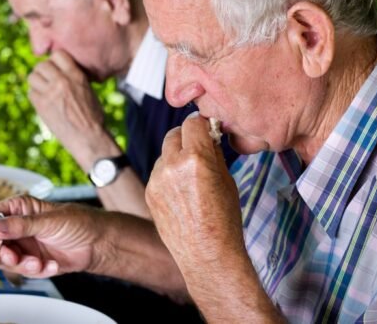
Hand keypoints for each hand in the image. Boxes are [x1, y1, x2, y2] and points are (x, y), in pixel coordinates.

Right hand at [0, 196, 104, 277]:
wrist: (98, 243)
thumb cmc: (79, 222)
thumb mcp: (49, 221)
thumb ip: (21, 226)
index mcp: (21, 209)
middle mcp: (19, 227)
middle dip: (2, 254)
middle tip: (13, 257)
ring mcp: (26, 245)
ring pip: (8, 260)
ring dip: (22, 265)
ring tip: (38, 263)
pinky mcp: (34, 261)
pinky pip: (25, 271)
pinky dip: (38, 271)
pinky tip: (52, 265)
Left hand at [28, 51, 116, 168]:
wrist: (89, 138)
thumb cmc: (93, 117)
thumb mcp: (89, 91)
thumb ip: (74, 79)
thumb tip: (60, 72)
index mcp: (76, 75)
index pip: (58, 54)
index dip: (55, 61)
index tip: (56, 69)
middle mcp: (62, 81)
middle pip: (41, 65)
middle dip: (43, 72)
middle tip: (48, 82)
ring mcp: (50, 93)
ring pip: (32, 77)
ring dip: (37, 83)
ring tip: (44, 91)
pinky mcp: (41, 105)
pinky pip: (31, 93)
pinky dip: (35, 96)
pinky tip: (44, 103)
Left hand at [145, 115, 243, 278]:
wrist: (206, 253)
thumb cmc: (224, 219)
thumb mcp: (227, 179)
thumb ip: (213, 154)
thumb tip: (208, 137)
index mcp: (196, 158)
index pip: (193, 123)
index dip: (202, 126)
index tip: (207, 131)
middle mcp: (172, 164)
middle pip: (174, 133)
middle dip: (186, 138)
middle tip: (198, 149)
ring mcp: (157, 179)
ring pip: (164, 154)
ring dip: (175, 157)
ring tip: (190, 178)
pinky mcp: (149, 192)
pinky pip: (158, 173)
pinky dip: (168, 175)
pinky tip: (180, 194)